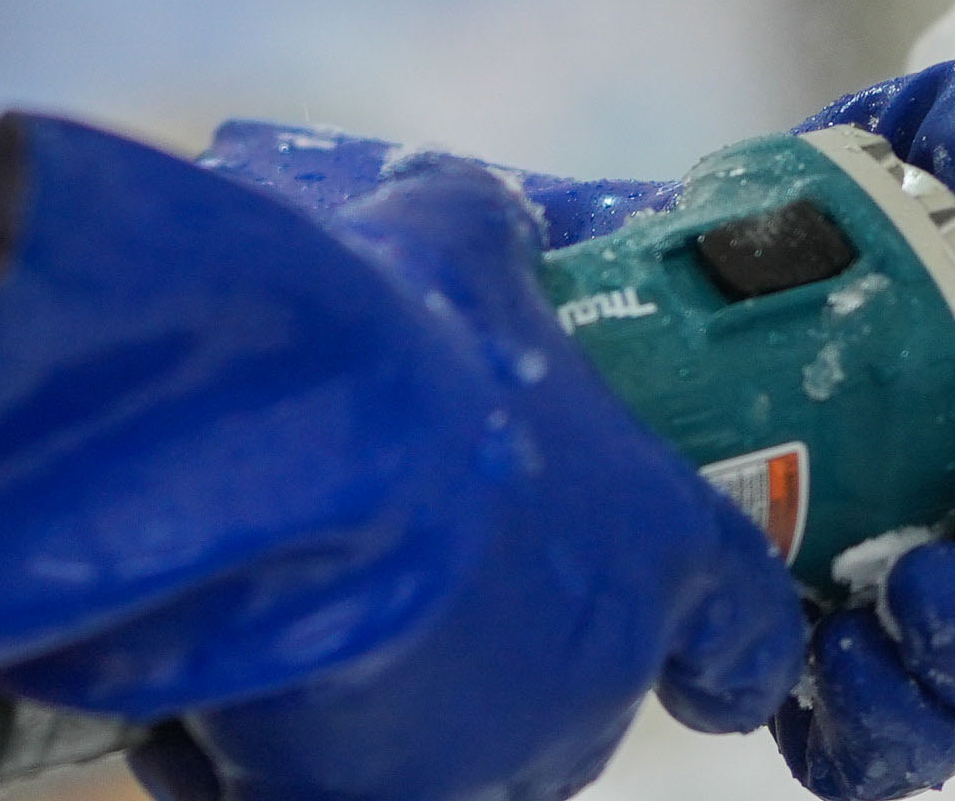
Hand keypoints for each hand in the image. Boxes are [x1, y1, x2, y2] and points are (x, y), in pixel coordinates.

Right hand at [0, 118, 805, 800]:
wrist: (273, 454)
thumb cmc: (388, 340)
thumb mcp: (451, 241)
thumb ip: (484, 234)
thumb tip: (480, 210)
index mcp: (654, 547)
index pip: (742, 630)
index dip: (724, 645)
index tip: (708, 664)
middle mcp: (590, 679)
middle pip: (574, 696)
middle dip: (499, 647)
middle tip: (405, 572)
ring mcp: (481, 759)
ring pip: (449, 750)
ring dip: (388, 699)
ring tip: (287, 611)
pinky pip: (324, 782)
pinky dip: (274, 745)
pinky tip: (212, 670)